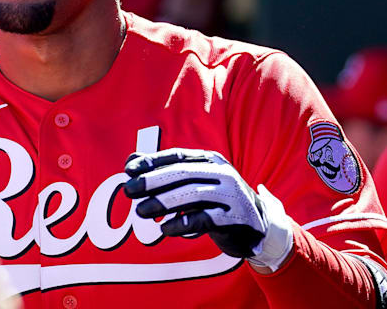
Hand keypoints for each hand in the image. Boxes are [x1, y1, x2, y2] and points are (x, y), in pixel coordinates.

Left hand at [124, 148, 293, 271]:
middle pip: (183, 173)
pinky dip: (182, 224)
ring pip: (193, 195)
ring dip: (163, 203)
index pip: (177, 156)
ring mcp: (232, 196)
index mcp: (211, 160)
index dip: (151, 162)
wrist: (258, 225)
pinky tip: (165, 229)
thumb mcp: (193, 182)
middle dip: (152, 181)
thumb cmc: (216, 200)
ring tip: (141, 211)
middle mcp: (223, 174)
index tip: (128, 170)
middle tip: (129, 190)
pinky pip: (205, 220)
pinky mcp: (236, 219)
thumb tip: (131, 161)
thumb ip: (163, 171)